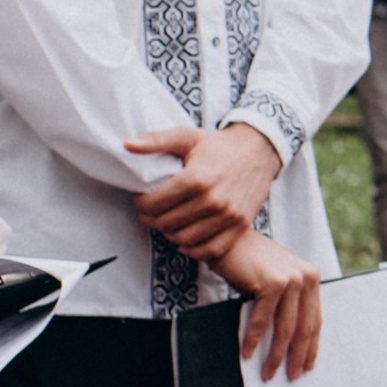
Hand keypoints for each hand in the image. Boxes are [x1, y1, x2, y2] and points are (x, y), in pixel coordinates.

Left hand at [126, 120, 281, 254]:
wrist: (259, 150)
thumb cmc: (219, 145)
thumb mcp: (187, 136)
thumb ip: (156, 141)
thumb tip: (126, 145)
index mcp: (196, 178)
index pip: (154, 203)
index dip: (140, 204)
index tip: (140, 199)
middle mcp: (213, 200)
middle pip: (166, 223)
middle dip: (151, 219)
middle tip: (149, 212)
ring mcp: (228, 215)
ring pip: (185, 239)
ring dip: (169, 235)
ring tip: (166, 223)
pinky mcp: (241, 224)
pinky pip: (212, 249)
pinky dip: (194, 250)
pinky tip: (184, 241)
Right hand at [214, 229, 323, 381]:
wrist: (226, 238)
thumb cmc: (248, 262)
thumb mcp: (275, 280)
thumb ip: (286, 303)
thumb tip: (288, 342)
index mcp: (310, 278)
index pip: (315, 319)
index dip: (311, 346)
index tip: (307, 366)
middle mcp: (305, 278)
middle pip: (304, 327)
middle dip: (297, 356)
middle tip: (291, 377)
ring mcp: (290, 279)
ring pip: (285, 328)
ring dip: (276, 354)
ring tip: (268, 373)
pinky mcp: (272, 283)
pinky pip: (262, 320)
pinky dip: (253, 339)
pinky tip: (248, 353)